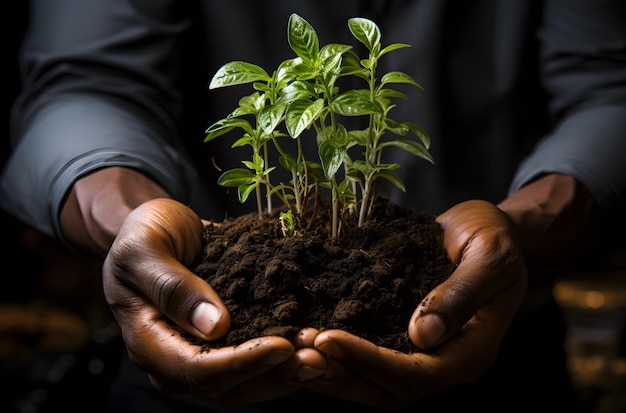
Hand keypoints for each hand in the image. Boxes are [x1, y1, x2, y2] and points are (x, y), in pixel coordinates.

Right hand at [102, 198, 325, 405]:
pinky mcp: (222, 342)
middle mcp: (174, 357)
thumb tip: (215, 326)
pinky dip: (282, 358)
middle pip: (225, 387)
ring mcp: (200, 352)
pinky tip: (309, 343)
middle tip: (314, 356)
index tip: (282, 346)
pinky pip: (253, 362)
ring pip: (244, 382)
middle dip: (272, 374)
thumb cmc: (143, 235)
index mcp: (149, 341)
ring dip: (284, 373)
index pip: (196, 369)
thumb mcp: (145, 249)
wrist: (154, 228)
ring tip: (319, 354)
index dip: (240, 363)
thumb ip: (172, 286)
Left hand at [306, 200, 527, 408]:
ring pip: (372, 381)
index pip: (414, 374)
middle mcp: (444, 361)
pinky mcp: (402, 337)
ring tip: (293, 349)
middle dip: (339, 374)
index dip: (368, 360)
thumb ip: (462, 293)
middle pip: (386, 389)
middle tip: (296, 354)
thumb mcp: (490, 256)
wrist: (487, 230)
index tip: (327, 339)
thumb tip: (422, 335)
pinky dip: (337, 353)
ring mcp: (423, 353)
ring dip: (332, 370)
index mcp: (470, 351)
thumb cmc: (495, 238)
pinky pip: (368, 356)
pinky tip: (307, 338)